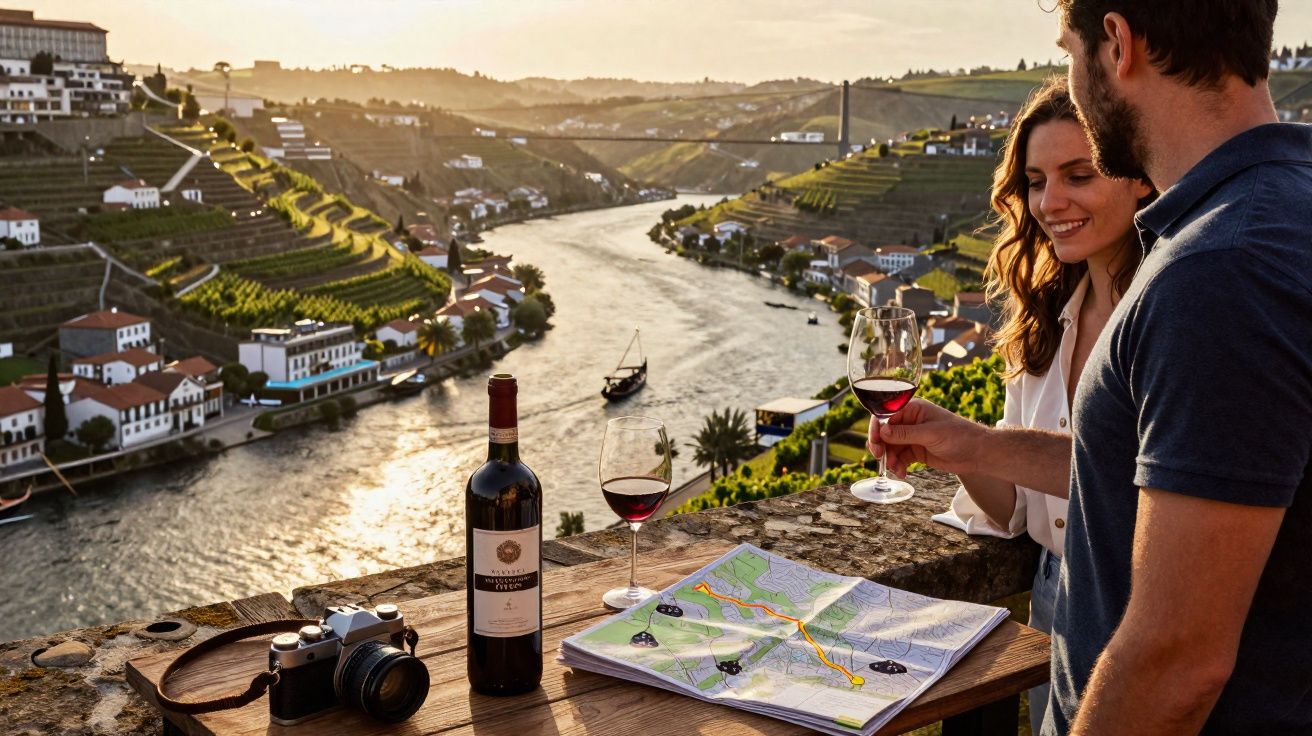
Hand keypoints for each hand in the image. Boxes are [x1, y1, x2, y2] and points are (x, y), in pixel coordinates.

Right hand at [866, 398, 985, 477]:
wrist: (978, 453)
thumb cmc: (959, 436)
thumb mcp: (931, 434)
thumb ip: (905, 433)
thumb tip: (882, 431)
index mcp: (913, 409)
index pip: (887, 415)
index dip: (877, 428)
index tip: (875, 443)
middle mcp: (910, 422)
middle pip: (885, 433)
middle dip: (881, 446)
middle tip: (880, 458)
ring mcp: (913, 437)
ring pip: (891, 447)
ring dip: (890, 459)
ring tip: (896, 470)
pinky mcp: (916, 451)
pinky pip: (900, 458)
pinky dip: (898, 466)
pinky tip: (903, 473)